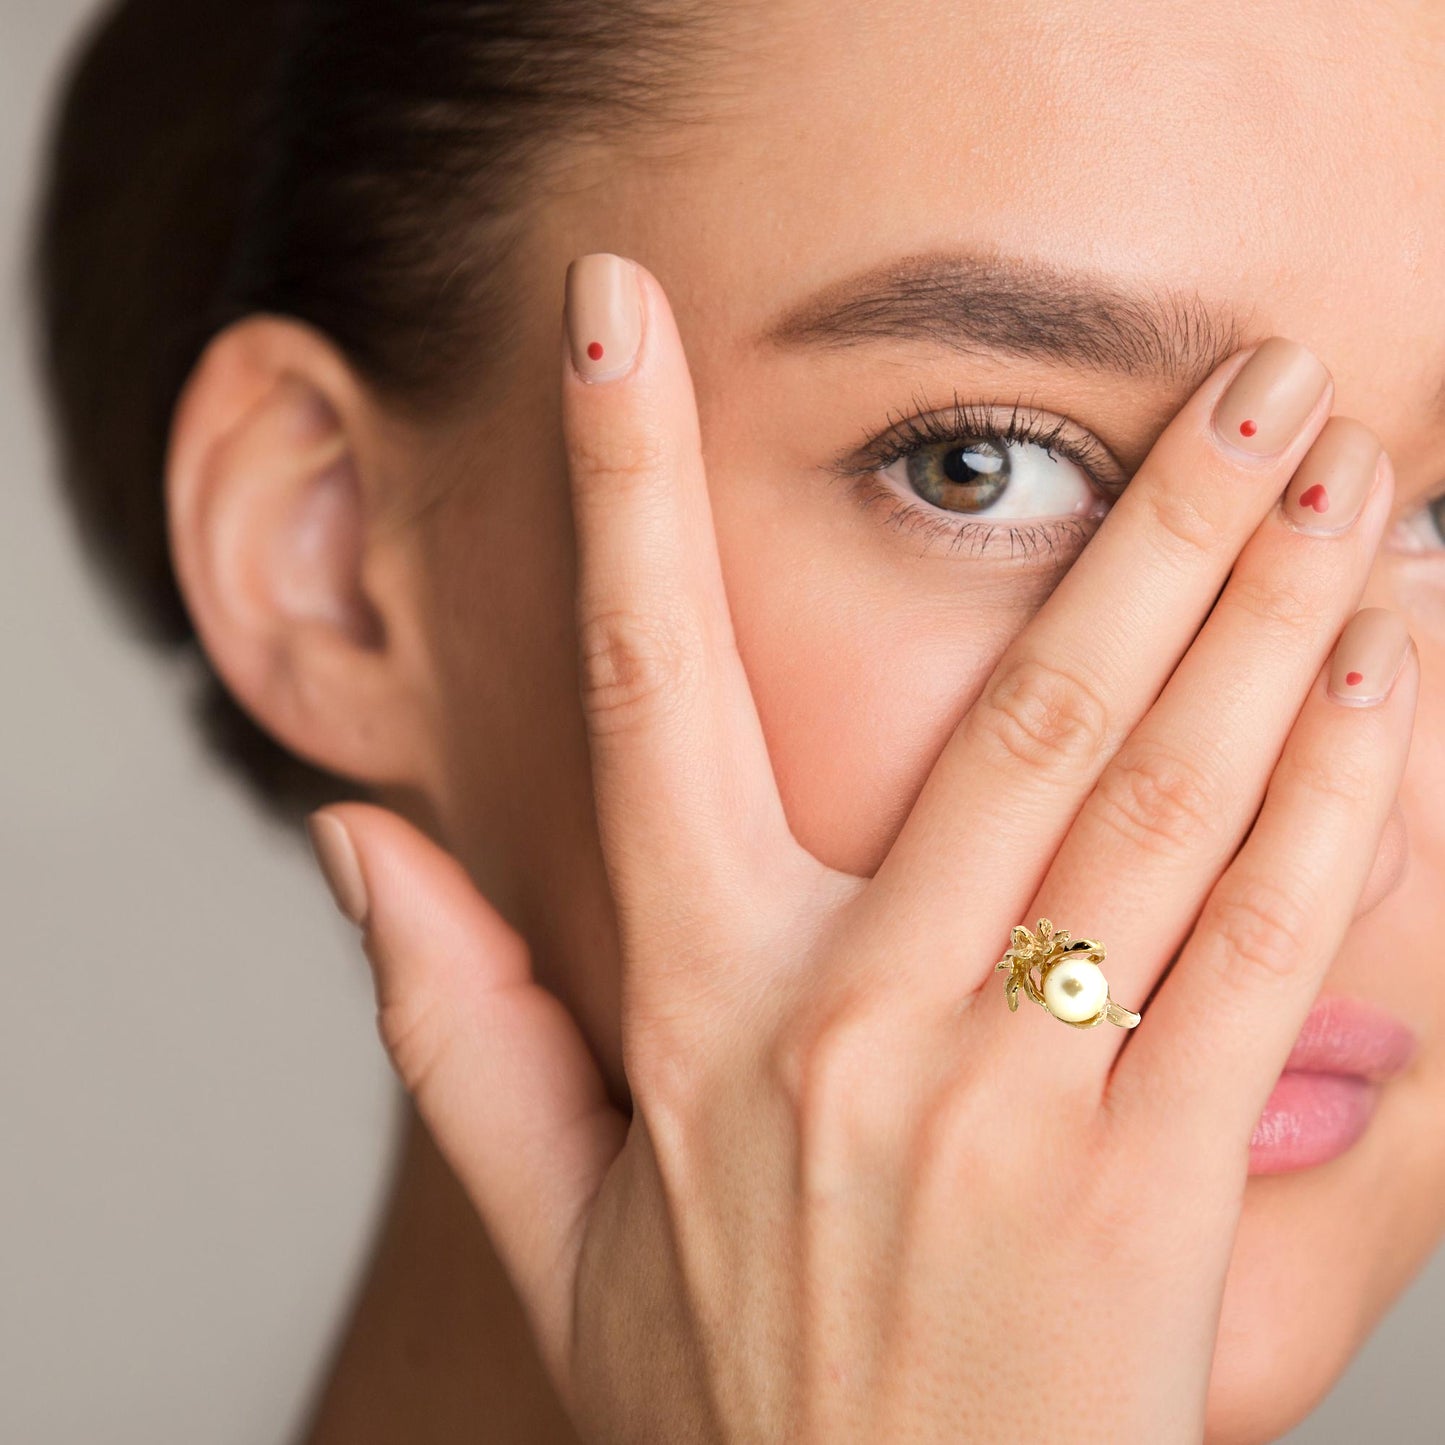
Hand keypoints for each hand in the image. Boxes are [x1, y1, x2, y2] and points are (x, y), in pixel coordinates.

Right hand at [307, 253, 1416, 1442]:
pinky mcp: (1154, 1193)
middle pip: (1021, 715)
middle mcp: (850, 1023)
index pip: (639, 692)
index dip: (621, 489)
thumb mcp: (551, 1212)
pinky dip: (1337, 803)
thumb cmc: (722, 1397)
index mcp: (689, 1004)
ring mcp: (1012, 1103)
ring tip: (1353, 477)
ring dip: (1275, 621)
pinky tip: (1390, 678)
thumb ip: (446, 1019)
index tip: (616, 320)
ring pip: (1166, 805)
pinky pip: (1265, 956)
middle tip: (1246, 372)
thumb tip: (354, 840)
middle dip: (1152, 522)